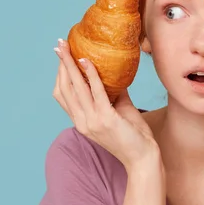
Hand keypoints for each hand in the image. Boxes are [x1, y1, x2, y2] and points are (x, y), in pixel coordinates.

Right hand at [53, 38, 159, 170]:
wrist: (143, 159)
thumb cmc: (134, 136)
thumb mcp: (120, 110)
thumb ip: (114, 92)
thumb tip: (116, 71)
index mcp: (82, 121)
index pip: (63, 95)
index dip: (59, 75)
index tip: (61, 56)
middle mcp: (82, 122)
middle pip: (64, 89)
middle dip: (61, 65)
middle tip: (59, 45)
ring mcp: (92, 121)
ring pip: (75, 88)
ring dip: (71, 65)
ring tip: (68, 48)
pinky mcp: (105, 119)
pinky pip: (96, 92)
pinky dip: (90, 75)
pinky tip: (88, 61)